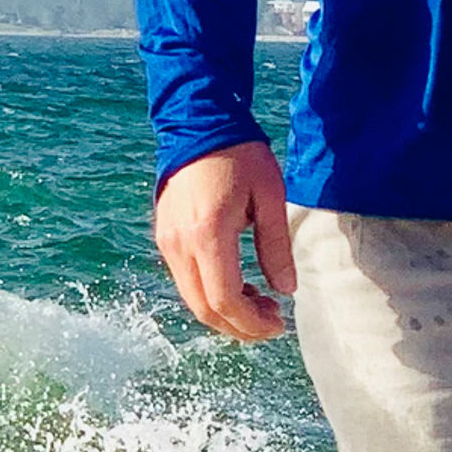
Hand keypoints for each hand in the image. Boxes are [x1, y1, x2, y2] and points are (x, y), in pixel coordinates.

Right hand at [153, 138, 295, 341]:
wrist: (200, 124)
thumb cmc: (240, 155)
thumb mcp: (270, 198)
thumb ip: (276, 247)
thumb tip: (286, 290)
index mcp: (207, 233)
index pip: (223, 300)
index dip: (251, 323)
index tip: (278, 324)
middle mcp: (179, 243)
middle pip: (204, 308)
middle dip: (239, 327)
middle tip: (272, 322)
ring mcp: (167, 241)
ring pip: (192, 299)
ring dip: (225, 312)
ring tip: (259, 303)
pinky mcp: (165, 237)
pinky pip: (185, 280)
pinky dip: (211, 294)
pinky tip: (238, 285)